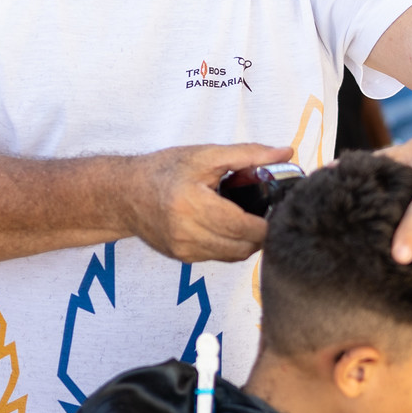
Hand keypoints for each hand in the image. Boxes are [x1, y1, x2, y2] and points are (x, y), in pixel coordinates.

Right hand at [124, 143, 291, 262]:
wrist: (126, 193)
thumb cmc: (163, 171)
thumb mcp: (206, 155)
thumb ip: (248, 155)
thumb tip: (285, 154)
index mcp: (192, 205)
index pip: (245, 227)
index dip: (268, 222)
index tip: (278, 208)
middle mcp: (186, 233)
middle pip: (243, 246)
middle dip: (262, 232)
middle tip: (267, 211)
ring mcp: (183, 250)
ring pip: (234, 255)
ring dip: (248, 240)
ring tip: (248, 217)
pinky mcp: (182, 258)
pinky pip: (220, 256)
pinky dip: (231, 244)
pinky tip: (228, 225)